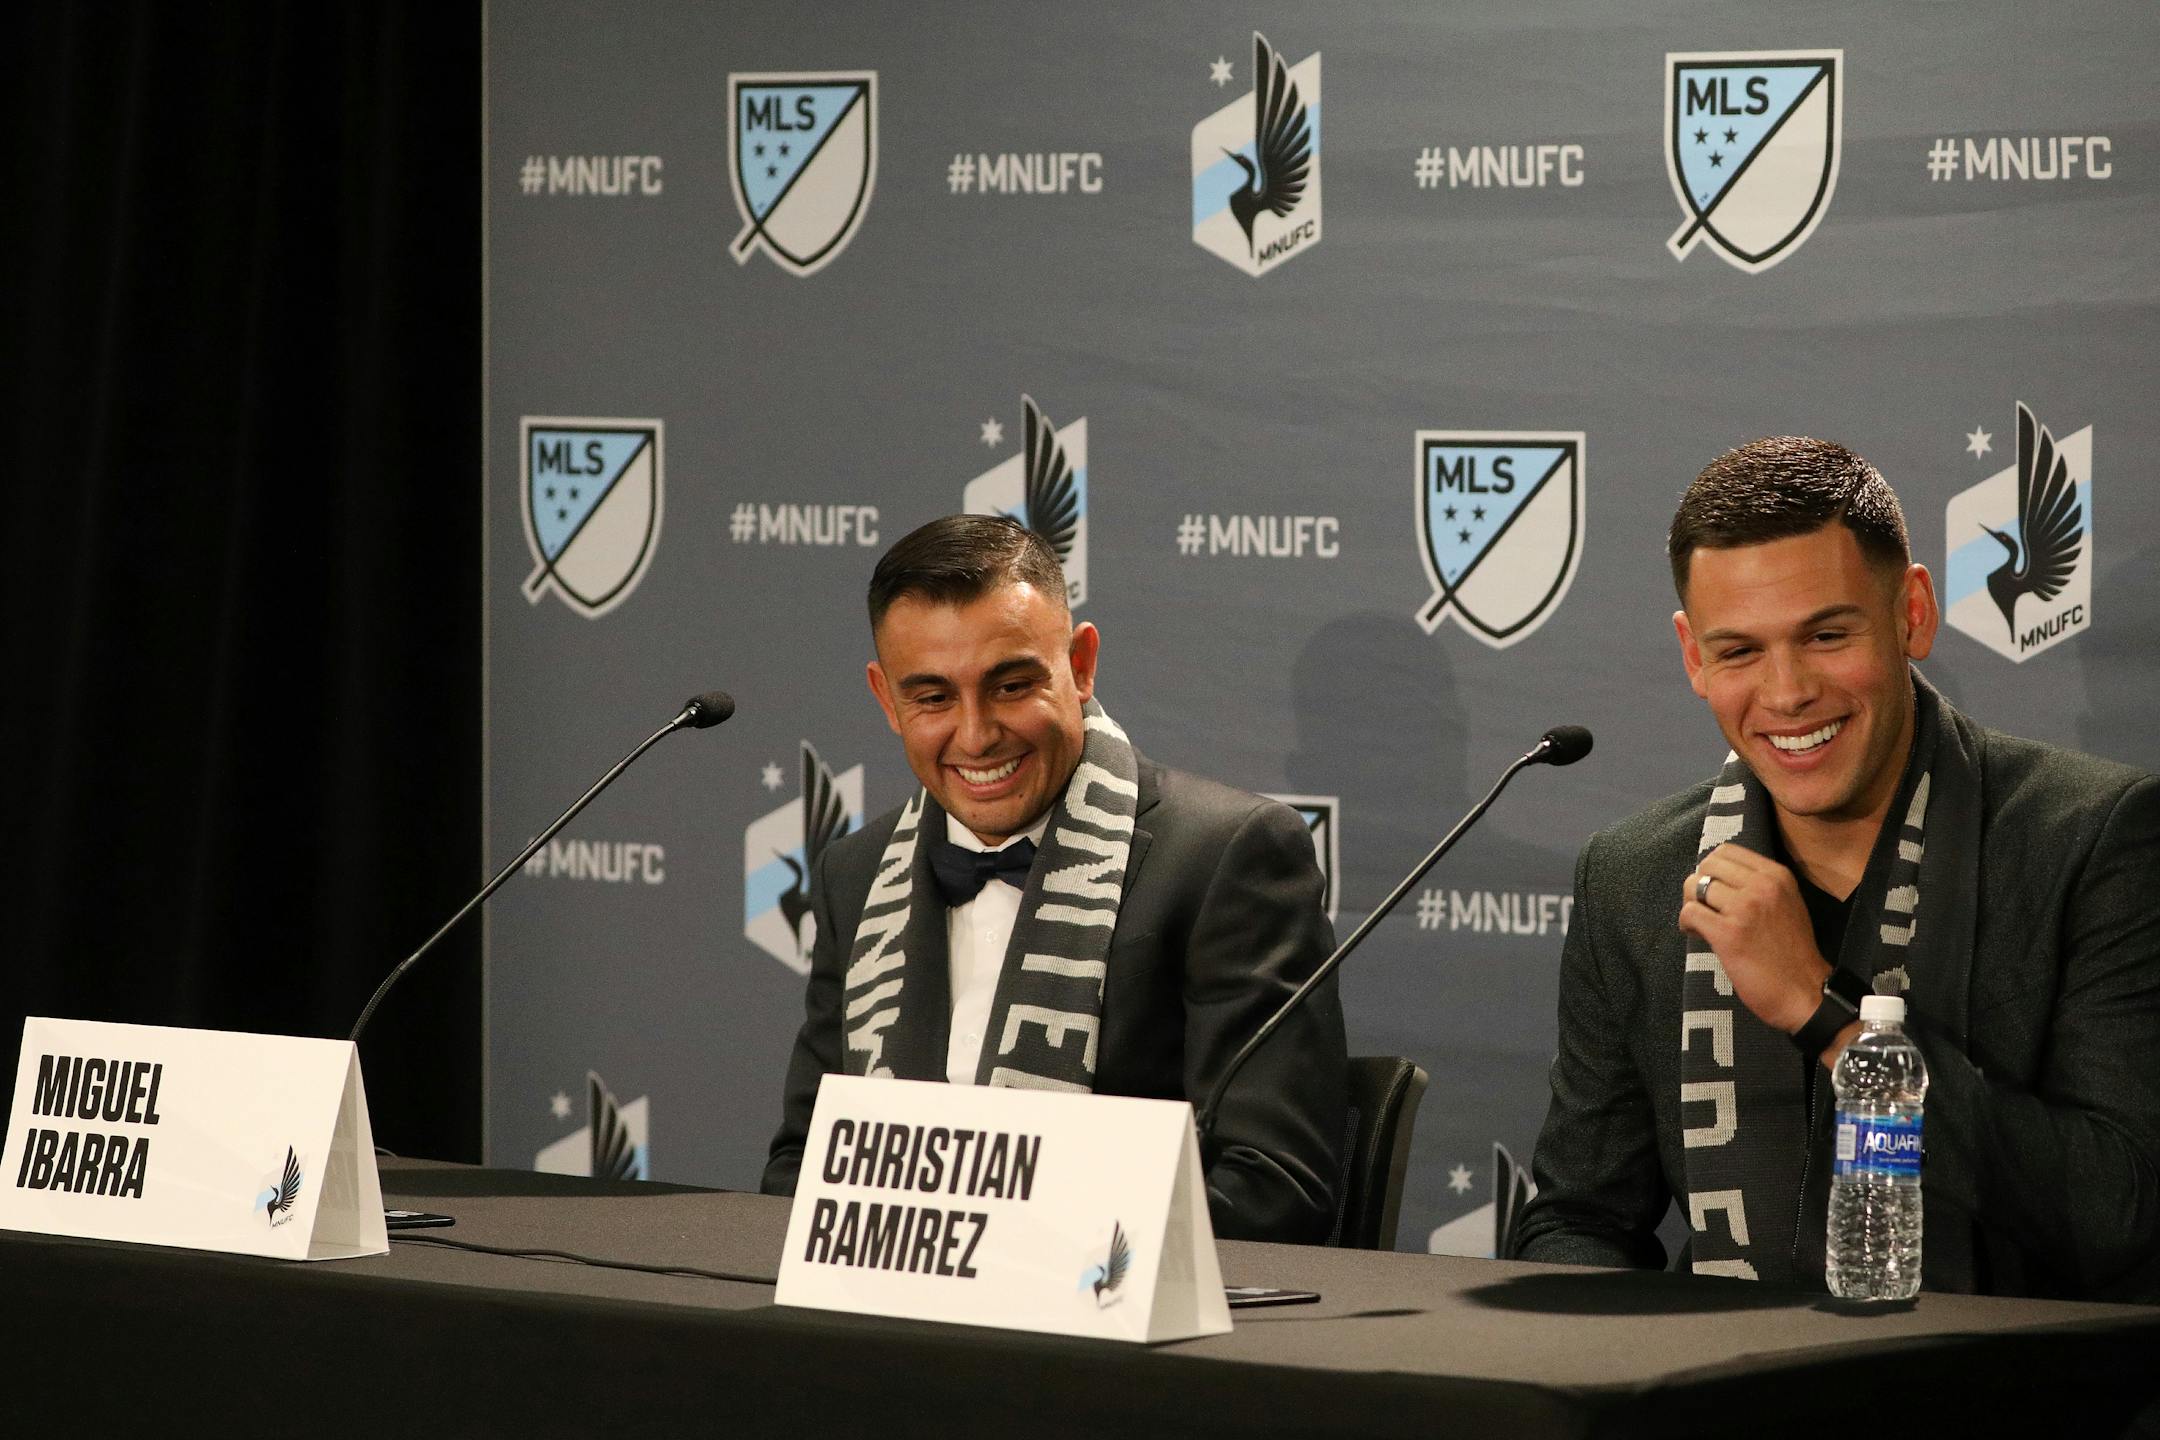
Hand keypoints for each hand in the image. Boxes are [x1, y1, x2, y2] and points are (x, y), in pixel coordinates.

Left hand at [1679, 843, 1830, 1035]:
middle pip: (1707, 865)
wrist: (1806, 992)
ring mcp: (1745, 908)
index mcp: (1777, 875)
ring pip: (1694, 886)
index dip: (1714, 870)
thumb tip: (1717, 877)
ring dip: (1692, 905)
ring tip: (1702, 924)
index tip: (1717, 892)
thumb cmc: (1792, 953)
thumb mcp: (1786, 904)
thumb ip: (1758, 886)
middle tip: (1705, 908)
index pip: (1727, 850)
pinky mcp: (1728, 933)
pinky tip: (1698, 935)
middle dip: (1699, 885)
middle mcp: (1762, 885)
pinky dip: (1687, 923)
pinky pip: (1689, 912)